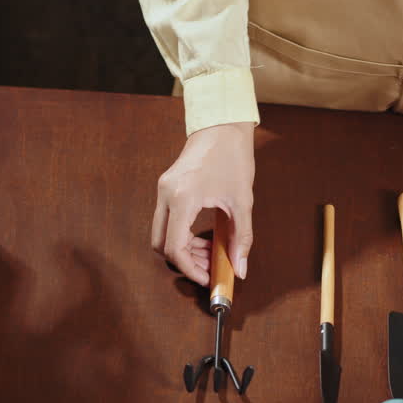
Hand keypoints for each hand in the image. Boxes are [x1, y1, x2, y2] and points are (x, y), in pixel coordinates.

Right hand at [152, 122, 255, 286]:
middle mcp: (165, 195)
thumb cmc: (233, 156)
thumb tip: (240, 268)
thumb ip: (241, 237)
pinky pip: (166, 220)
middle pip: (161, 245)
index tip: (208, 278)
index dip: (190, 269)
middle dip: (184, 261)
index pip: (174, 247)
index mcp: (182, 198)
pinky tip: (204, 236)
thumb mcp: (242, 201)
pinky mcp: (166, 187)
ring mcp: (163, 190)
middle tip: (210, 266)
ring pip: (162, 234)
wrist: (222, 124)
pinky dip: (182, 233)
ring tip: (211, 251)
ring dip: (183, 248)